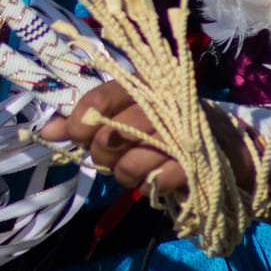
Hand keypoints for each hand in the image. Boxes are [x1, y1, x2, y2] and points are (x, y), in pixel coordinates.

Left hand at [41, 80, 187, 195]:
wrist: (224, 146)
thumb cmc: (162, 125)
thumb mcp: (123, 115)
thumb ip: (84, 122)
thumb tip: (46, 132)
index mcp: (139, 85)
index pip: (100, 98)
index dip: (80, 121)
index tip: (77, 135)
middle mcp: (160, 103)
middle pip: (110, 135)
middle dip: (102, 153)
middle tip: (109, 156)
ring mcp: (180, 133)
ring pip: (130, 163)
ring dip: (124, 173)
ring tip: (132, 168)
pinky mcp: (195, 162)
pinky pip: (154, 182)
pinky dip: (149, 185)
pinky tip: (155, 176)